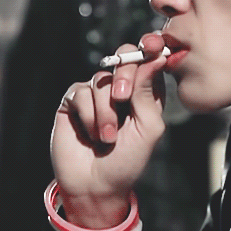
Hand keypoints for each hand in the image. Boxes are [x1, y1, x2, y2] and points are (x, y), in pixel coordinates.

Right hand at [50, 33, 166, 228]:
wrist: (96, 186)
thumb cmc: (129, 160)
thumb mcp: (148, 127)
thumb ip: (148, 93)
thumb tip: (156, 58)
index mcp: (147, 93)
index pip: (150, 61)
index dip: (150, 50)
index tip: (152, 44)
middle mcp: (123, 89)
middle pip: (125, 58)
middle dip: (125, 74)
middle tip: (122, 98)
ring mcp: (98, 94)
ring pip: (102, 80)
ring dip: (105, 112)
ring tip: (107, 138)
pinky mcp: (74, 101)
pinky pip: (81, 92)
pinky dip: (88, 115)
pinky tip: (91, 134)